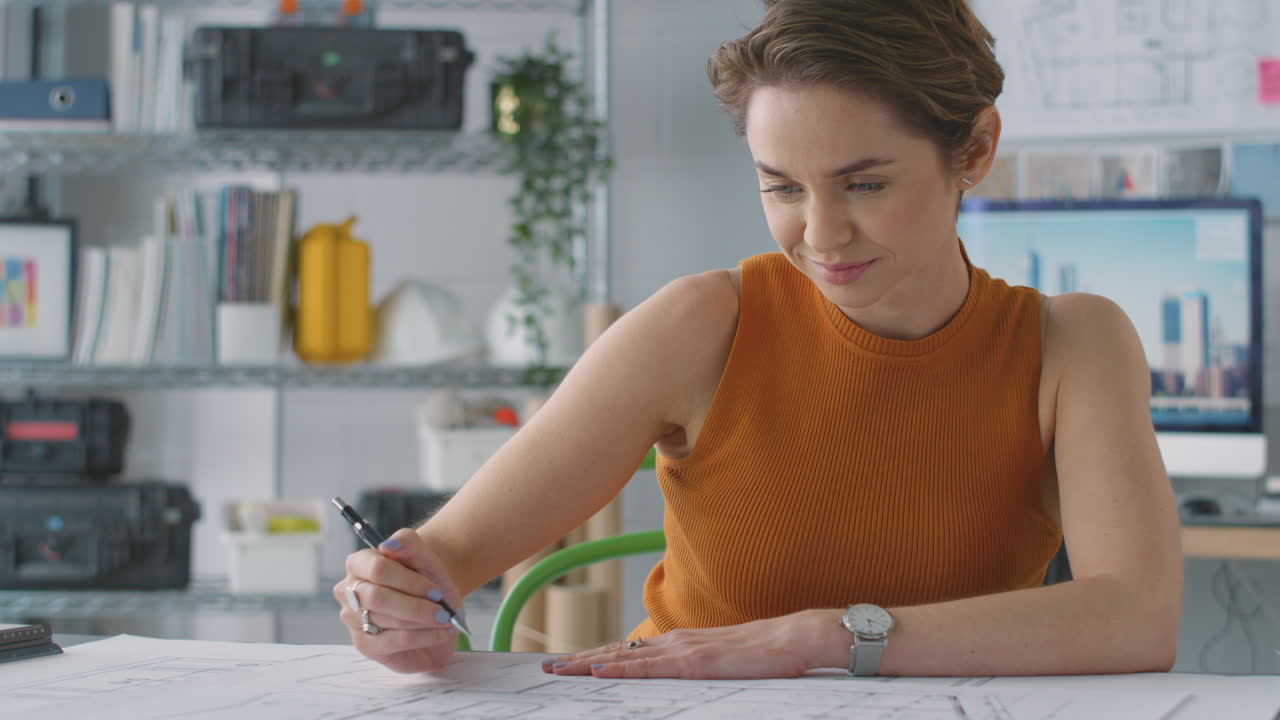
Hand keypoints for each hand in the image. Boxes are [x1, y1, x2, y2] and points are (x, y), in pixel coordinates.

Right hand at [333, 527, 464, 673]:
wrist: (436, 603)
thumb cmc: (425, 577)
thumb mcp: (425, 557)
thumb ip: (408, 543)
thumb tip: (389, 545)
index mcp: (358, 564)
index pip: (377, 569)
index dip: (409, 582)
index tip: (436, 591)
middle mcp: (348, 591)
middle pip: (378, 598)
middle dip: (416, 606)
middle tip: (443, 611)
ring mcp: (352, 619)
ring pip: (386, 620)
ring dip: (421, 621)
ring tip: (444, 620)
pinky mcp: (364, 644)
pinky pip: (391, 642)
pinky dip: (422, 637)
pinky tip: (439, 633)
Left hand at [541, 611, 817, 678]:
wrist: (796, 638)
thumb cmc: (763, 654)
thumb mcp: (720, 664)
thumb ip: (695, 668)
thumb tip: (674, 679)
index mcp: (679, 644)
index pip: (628, 651)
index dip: (594, 656)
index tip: (566, 663)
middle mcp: (674, 642)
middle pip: (616, 650)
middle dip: (579, 659)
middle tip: (544, 667)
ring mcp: (684, 651)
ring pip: (625, 656)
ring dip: (587, 662)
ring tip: (557, 668)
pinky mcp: (696, 662)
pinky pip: (650, 668)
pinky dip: (620, 667)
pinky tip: (598, 670)